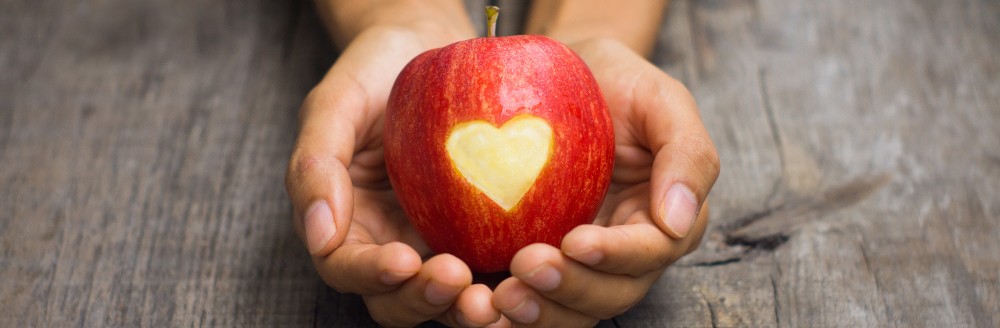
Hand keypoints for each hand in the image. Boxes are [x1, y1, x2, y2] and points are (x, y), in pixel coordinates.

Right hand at [285, 25, 500, 326]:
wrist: (428, 47)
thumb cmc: (374, 71)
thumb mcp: (334, 105)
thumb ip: (315, 167)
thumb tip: (318, 236)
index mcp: (344, 223)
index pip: (346, 268)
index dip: (370, 275)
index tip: (402, 261)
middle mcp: (387, 244)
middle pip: (395, 300)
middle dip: (421, 300)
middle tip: (455, 278)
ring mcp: (436, 242)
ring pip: (444, 299)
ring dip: (462, 306)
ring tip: (490, 295)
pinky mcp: (481, 235)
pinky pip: (491, 268)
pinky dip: (505, 282)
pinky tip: (527, 269)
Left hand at [492, 38, 719, 325]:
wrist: (554, 76)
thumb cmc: (613, 83)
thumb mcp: (660, 98)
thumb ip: (686, 154)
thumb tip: (680, 219)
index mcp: (664, 219)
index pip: (650, 251)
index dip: (616, 255)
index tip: (576, 241)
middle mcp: (626, 254)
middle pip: (610, 293)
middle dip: (569, 289)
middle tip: (524, 266)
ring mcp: (580, 265)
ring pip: (571, 311)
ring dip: (538, 313)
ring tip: (498, 297)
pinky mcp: (538, 266)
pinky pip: (530, 301)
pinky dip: (506, 316)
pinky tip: (478, 306)